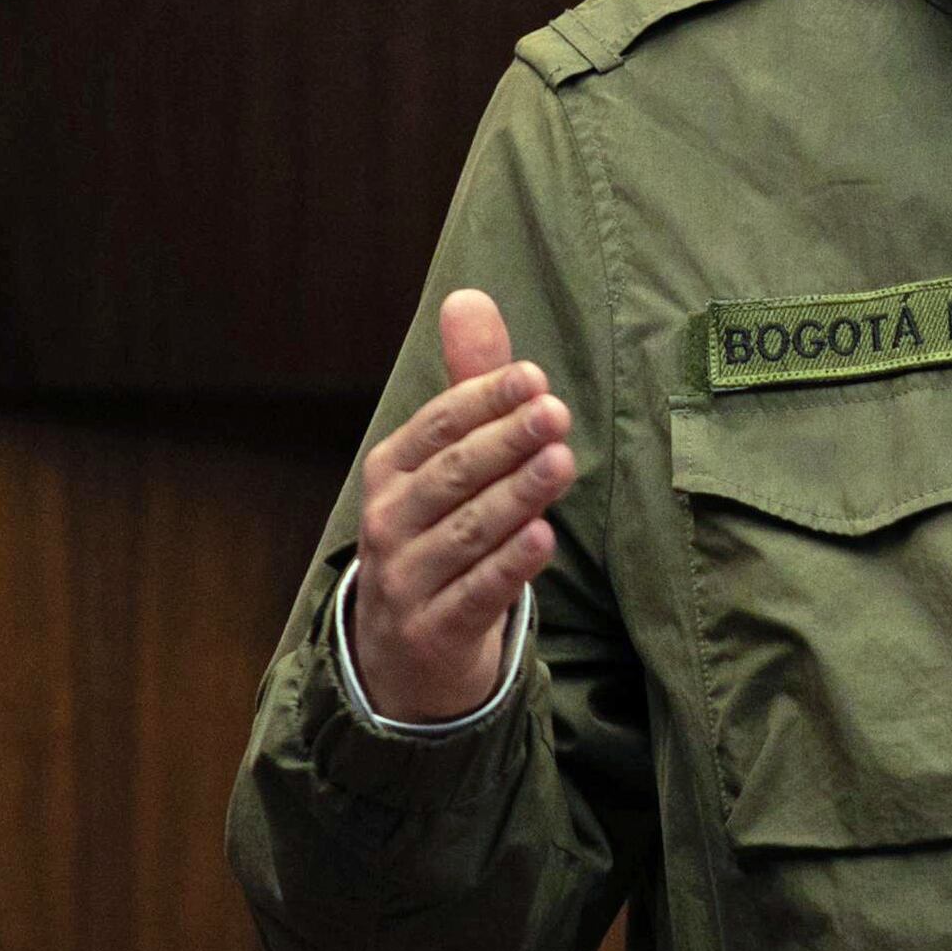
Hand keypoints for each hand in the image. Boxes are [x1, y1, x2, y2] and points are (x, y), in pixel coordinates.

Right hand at [347, 289, 578, 721]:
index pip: (437, 426)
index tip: (533, 377)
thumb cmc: (439, 534)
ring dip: (515, 496)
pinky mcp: (435, 633)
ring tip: (561, 462)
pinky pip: (475, 595)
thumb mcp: (445, 461)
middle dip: (504, 441)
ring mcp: (408, 582)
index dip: (483, 399)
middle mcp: (390, 522)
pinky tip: (544, 539)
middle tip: (554, 412)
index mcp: (392, 470)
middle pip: (452, 475)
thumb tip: (468, 295)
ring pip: (466, 533)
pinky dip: (509, 567)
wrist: (405, 655)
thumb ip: (468, 384)